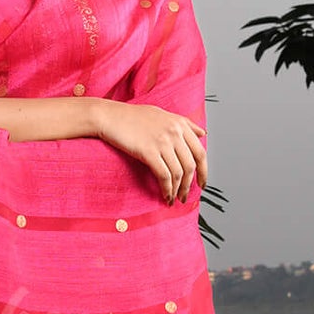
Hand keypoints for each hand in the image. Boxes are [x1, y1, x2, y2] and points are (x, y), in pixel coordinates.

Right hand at [91, 99, 207, 203]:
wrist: (109, 116)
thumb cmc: (132, 116)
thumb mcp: (163, 114)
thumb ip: (185, 124)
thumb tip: (203, 134)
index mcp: (180, 124)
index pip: (200, 152)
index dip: (204, 171)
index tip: (201, 183)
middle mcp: (174, 132)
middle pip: (190, 165)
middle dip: (190, 185)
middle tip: (185, 196)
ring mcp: (162, 142)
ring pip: (178, 173)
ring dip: (178, 190)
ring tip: (173, 199)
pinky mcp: (148, 152)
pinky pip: (164, 175)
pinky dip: (166, 189)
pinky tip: (165, 196)